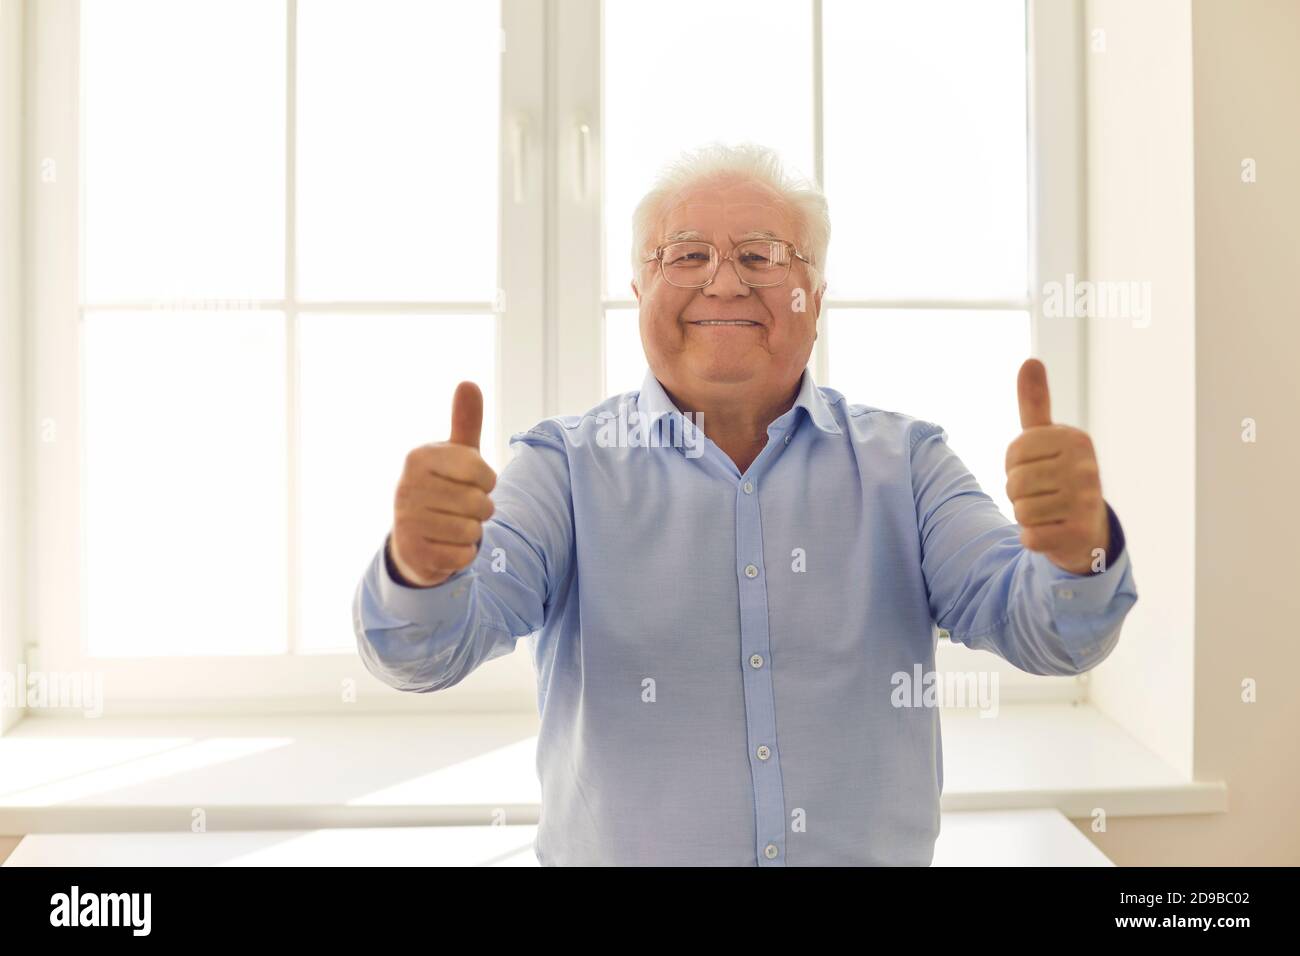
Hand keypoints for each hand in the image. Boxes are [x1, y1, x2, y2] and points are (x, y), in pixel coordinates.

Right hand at [389, 382, 496, 587]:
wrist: (415, 539)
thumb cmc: (444, 489)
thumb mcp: (456, 456)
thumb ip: (465, 423)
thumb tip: (468, 382)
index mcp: (419, 458)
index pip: (479, 470)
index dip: (487, 481)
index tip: (474, 482)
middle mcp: (406, 487)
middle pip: (478, 503)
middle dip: (481, 509)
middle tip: (464, 509)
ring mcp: (406, 522)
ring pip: (471, 530)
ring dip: (472, 532)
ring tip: (455, 526)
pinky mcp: (413, 554)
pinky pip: (462, 555)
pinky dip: (463, 554)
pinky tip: (446, 546)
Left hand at [1005, 359, 1109, 574]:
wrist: (1088, 530)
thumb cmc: (1060, 477)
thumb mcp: (1047, 439)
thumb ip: (1035, 403)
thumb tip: (1030, 360)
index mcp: (1076, 440)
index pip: (1014, 452)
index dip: (1015, 465)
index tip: (1036, 468)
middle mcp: (1087, 468)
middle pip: (1015, 483)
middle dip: (1019, 493)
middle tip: (1043, 494)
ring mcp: (1086, 502)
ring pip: (1021, 510)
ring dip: (1027, 516)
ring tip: (1049, 512)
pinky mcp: (1079, 535)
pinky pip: (1030, 537)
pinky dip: (1034, 538)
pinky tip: (1053, 532)